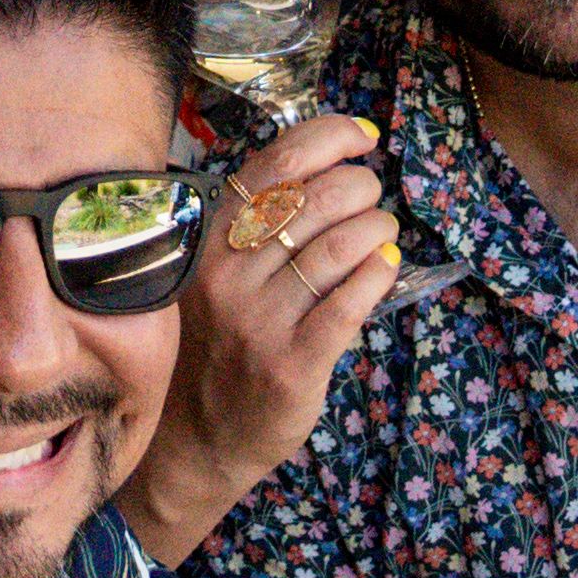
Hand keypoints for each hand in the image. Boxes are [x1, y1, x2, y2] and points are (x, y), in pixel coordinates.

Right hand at [134, 106, 395, 556]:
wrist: (192, 441)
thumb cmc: (212, 347)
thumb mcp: (212, 277)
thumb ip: (253, 228)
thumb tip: (328, 167)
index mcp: (206, 241)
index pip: (274, 163)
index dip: (330, 137)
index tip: (363, 137)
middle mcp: (227, 275)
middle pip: (317, 198)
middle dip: (362, 187)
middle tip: (371, 200)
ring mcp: (258, 320)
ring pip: (340, 245)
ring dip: (376, 227)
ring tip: (380, 234)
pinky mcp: (292, 363)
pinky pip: (351, 300)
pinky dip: (379, 272)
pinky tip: (385, 266)